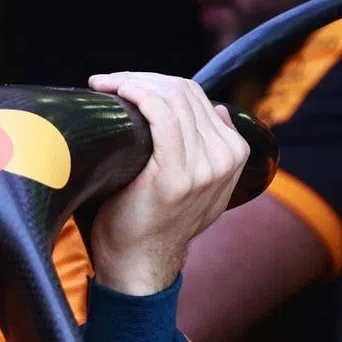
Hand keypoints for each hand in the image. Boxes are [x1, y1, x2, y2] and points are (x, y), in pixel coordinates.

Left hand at [87, 72, 248, 295]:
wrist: (139, 263)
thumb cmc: (152, 218)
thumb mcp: (197, 185)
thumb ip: (212, 150)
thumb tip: (219, 111)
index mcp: (234, 154)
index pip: (196, 95)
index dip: (157, 81)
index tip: (124, 83)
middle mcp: (225, 158)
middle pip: (183, 92)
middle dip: (143, 78)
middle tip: (110, 82)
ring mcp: (204, 167)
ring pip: (171, 98)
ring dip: (134, 82)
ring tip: (107, 85)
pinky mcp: (175, 175)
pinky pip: (161, 116)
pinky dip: (138, 95)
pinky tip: (118, 92)